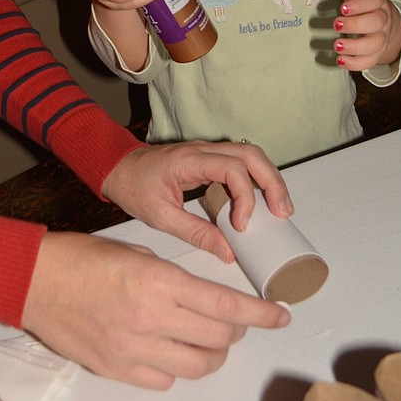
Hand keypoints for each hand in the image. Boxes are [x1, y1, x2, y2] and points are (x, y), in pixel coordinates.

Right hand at [21, 231, 289, 388]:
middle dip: (238, 330)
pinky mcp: (117, 370)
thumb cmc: (83, 258)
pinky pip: (165, 380)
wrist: (35, 281)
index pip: (225, 306)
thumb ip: (174, 278)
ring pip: (198, 365)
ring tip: (209, 340)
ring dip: (212, 353)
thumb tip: (203, 298)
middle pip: (219, 338)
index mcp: (159, 282)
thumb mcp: (138, 254)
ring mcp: (134, 350)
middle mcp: (151, 319)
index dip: (260, 314)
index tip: (280, 316)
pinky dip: (176, 367)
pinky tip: (170, 351)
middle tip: (238, 322)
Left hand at [101, 140, 292, 262]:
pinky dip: (257, 178)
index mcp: (188, 160)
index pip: (231, 168)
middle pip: (250, 154)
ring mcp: (207, 151)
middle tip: (282, 212)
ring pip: (250, 153)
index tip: (241, 225)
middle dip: (272, 182)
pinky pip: (241, 161)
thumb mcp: (160, 216)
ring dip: (269, 178)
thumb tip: (227, 251)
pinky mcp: (209, 158)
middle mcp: (202, 149)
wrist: (119, 168)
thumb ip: (195, 232)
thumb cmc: (135, 187)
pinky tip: (263, 201)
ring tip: (281, 208)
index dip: (244, 196)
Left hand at [313, 0, 400, 69]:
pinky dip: (356, 64)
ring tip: (337, 46)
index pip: (373, 0)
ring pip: (375, 44)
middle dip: (356, 25)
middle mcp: (382, 18)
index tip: (342, 8)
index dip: (359, 5)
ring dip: (355, 47)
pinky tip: (341, 61)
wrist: (383, 19)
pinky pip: (370, 61)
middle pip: (376, 22)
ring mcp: (381, 37)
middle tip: (336, 24)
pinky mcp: (376, 53)